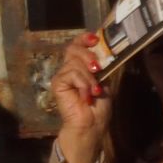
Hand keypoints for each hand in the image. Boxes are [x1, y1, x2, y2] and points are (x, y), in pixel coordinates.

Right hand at [50, 33, 109, 162]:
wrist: (91, 124)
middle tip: (98, 69)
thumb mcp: (104, 80)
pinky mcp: (57, 84)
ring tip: (94, 91)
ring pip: (75, 63)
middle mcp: (69, 68)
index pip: (77, 45)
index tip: (95, 39)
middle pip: (73, 48)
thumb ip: (101, 65)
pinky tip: (86, 96)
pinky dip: (83, 84)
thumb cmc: (98, 106)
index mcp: (80, 65)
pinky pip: (71, 74)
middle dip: (88, 56)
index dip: (84, 38)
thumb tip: (105, 50)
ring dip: (89, 77)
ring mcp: (62, 76)